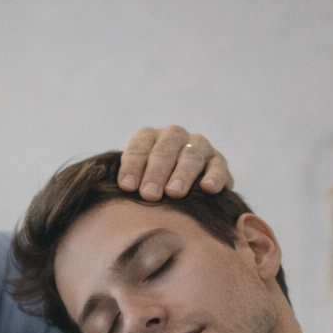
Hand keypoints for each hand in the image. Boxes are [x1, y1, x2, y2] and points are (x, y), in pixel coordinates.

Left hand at [118, 125, 232, 200]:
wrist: (180, 191)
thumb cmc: (147, 189)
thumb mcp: (133, 182)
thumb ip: (124, 184)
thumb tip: (114, 196)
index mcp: (148, 137)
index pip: (139, 146)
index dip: (133, 166)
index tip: (127, 187)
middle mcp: (173, 136)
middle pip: (165, 149)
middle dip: (156, 172)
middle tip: (149, 195)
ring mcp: (197, 145)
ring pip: (191, 155)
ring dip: (182, 174)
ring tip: (175, 193)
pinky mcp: (217, 160)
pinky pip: (218, 165)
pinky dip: (214, 176)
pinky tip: (208, 189)